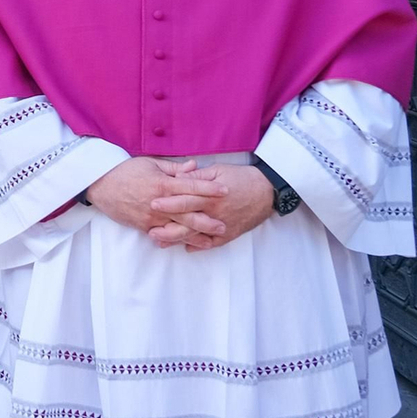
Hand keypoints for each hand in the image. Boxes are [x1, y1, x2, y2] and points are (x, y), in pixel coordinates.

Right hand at [84, 156, 214, 239]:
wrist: (100, 185)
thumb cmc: (126, 171)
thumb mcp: (150, 163)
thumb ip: (174, 168)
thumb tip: (194, 167)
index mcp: (162, 184)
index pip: (190, 186)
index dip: (209, 189)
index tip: (225, 190)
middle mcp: (158, 203)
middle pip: (187, 213)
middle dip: (207, 220)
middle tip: (224, 225)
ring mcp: (151, 217)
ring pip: (177, 228)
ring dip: (195, 235)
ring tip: (211, 240)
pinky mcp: (143, 226)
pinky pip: (163, 235)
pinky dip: (176, 240)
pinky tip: (188, 244)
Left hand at [146, 162, 275, 252]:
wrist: (268, 191)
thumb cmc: (242, 177)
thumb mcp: (218, 170)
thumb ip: (197, 175)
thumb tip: (177, 177)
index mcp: (210, 195)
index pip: (185, 200)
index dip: (168, 202)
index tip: (152, 203)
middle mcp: (215, 212)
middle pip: (187, 222)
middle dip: (167, 226)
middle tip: (149, 230)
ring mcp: (222, 225)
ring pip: (196, 236)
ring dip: (178, 239)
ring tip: (161, 242)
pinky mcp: (231, 234)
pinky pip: (212, 243)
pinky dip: (199, 246)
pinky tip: (186, 247)